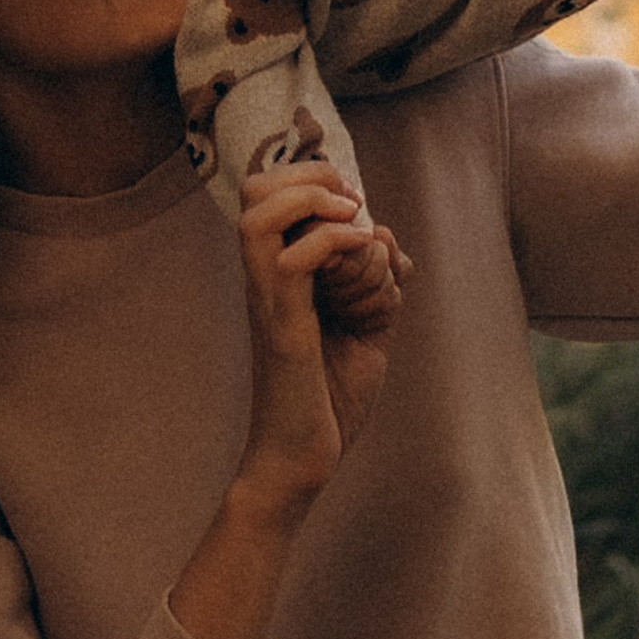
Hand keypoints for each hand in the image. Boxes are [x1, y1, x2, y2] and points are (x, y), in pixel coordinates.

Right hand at [168, 169, 406, 638]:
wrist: (304, 461)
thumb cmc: (329, 400)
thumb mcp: (364, 327)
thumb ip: (373, 282)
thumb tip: (384, 236)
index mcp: (278, 276)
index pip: (267, 192)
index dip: (310, 177)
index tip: (353, 202)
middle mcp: (264, 281)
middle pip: (254, 189)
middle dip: (310, 177)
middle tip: (351, 204)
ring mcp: (269, 302)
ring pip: (260, 213)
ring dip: (316, 203)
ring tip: (354, 223)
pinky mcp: (284, 329)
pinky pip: (293, 259)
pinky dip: (334, 241)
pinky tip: (363, 256)